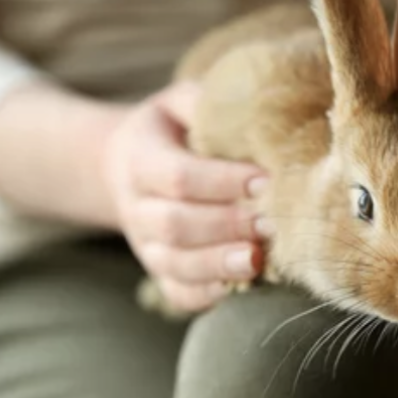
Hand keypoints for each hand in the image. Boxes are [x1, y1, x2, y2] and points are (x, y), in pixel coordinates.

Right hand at [102, 81, 267, 311]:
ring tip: (258, 260)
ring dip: (219, 264)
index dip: (222, 182)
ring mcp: (144, 244)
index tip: (266, 181)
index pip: (178, 176)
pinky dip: (207, 295)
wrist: (125, 166)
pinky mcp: (158, 271)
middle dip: (226, 226)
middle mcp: (136, 206)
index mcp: (139, 158)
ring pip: (174, 263)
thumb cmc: (170, 130)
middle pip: (175, 224)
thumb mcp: (179, 103)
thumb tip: (258, 104)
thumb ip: (206, 102)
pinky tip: (239, 285)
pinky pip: (177, 292)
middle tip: (273, 223)